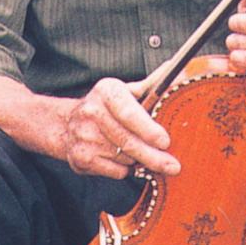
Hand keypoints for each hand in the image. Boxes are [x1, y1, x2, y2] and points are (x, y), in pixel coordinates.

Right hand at [62, 76, 179, 178]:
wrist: (66, 124)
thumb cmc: (108, 108)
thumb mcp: (127, 92)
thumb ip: (152, 86)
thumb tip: (178, 73)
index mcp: (106, 91)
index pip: (129, 113)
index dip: (148, 129)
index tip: (165, 142)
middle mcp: (91, 111)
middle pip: (128, 141)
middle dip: (154, 156)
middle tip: (173, 166)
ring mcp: (84, 136)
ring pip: (125, 158)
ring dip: (139, 161)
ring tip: (142, 155)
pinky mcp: (80, 158)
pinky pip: (116, 171)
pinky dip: (125, 170)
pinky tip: (122, 159)